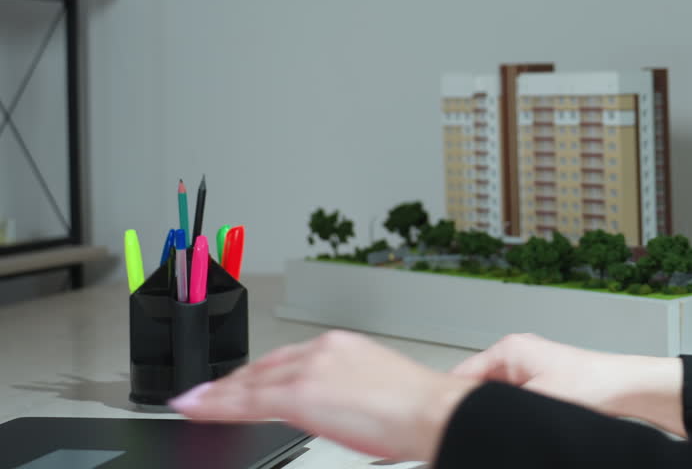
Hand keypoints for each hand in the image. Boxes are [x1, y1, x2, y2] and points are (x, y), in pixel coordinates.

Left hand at [169, 330, 478, 461]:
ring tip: (193, 402)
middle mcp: (323, 350)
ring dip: (218, 393)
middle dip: (232, 382)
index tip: (240, 381)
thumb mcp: (377, 388)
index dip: (257, 372)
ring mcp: (309, 370)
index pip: (287, 358)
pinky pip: (246, 402)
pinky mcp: (299, 395)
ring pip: (250, 383)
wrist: (431, 412)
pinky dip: (216, 405)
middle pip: (264, 367)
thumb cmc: (418, 408)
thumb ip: (347, 390)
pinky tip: (197, 409)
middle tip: (206, 393)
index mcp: (343, 346)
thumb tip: (334, 406)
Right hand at [450, 333, 685, 435]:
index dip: (447, 401)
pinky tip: (511, 429)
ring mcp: (525, 368)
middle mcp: (514, 354)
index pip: (460, 374)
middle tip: (464, 432)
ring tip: (496, 429)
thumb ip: (499, 412)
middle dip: (469, 410)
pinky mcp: (537, 382)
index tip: (437, 422)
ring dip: (490, 413)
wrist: (626, 388)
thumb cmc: (593, 385)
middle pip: (473, 387)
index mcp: (509, 349)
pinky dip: (506, 414)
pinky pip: (508, 401)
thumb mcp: (536, 401)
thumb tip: (472, 423)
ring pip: (491, 397)